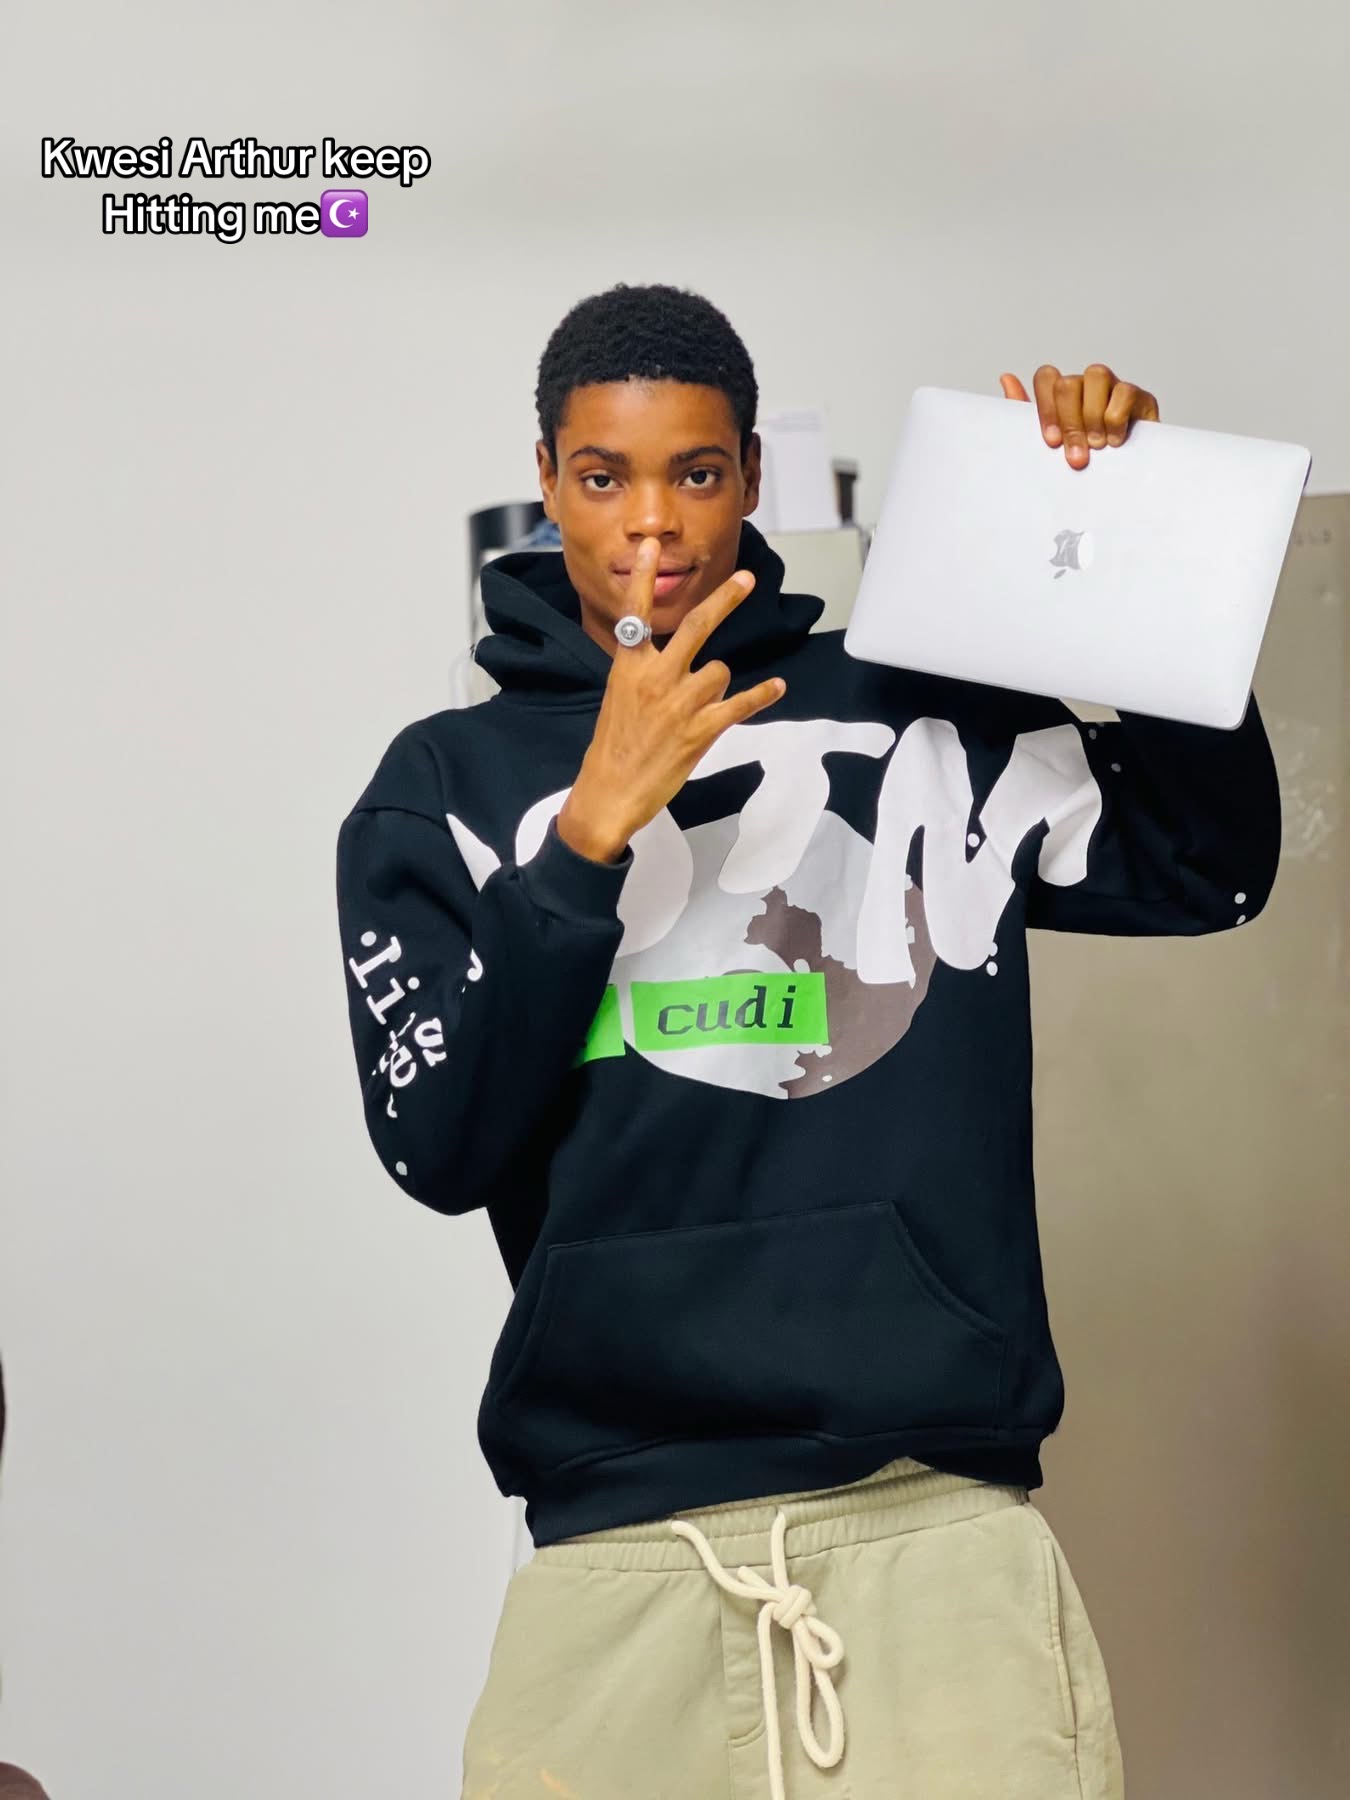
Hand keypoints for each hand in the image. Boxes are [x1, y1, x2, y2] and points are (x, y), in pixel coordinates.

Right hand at [556, 538, 787, 861]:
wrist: (609, 792)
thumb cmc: (613, 747)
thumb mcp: (618, 698)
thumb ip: (644, 671)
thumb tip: (679, 660)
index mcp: (629, 667)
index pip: (636, 613)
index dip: (643, 577)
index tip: (651, 546)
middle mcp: (656, 678)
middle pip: (697, 626)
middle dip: (725, 599)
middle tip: (746, 578)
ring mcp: (680, 703)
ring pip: (720, 670)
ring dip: (718, 684)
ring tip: (700, 708)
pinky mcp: (700, 731)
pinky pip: (740, 704)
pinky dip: (761, 695)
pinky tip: (777, 686)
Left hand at [999, 364, 1159, 469]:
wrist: (1121, 485)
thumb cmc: (1084, 461)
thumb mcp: (1050, 445)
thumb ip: (1027, 412)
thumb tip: (1006, 379)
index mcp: (1063, 395)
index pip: (1046, 378)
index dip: (1046, 408)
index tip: (1051, 442)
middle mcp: (1086, 386)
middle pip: (1069, 382)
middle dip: (1070, 422)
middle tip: (1077, 455)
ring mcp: (1113, 387)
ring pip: (1096, 376)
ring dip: (1092, 416)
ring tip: (1097, 445)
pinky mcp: (1140, 397)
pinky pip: (1124, 392)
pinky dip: (1116, 419)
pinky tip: (1115, 440)